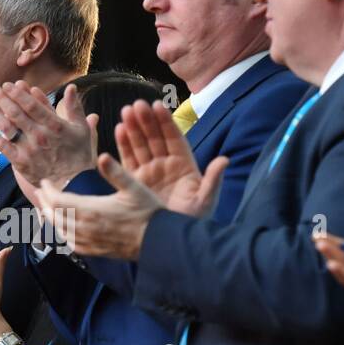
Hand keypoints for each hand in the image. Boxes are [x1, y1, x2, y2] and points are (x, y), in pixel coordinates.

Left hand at [0, 81, 97, 188]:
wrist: (73, 184)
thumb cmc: (78, 155)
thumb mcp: (82, 129)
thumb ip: (75, 107)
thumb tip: (71, 87)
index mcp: (54, 126)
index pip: (32, 105)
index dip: (17, 93)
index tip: (8, 84)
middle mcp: (40, 136)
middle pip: (15, 112)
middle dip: (1, 97)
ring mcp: (28, 149)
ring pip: (6, 127)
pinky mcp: (20, 162)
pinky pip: (3, 146)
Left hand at [34, 153, 163, 259]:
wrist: (158, 242)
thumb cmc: (148, 212)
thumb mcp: (134, 187)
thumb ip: (116, 172)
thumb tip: (102, 156)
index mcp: (92, 209)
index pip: (59, 201)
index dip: (48, 191)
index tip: (44, 182)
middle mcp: (86, 227)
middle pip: (55, 215)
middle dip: (45, 202)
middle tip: (40, 192)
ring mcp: (89, 241)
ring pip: (60, 230)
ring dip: (50, 218)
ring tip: (46, 208)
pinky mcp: (95, 251)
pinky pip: (70, 244)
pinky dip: (62, 234)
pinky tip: (62, 229)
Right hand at [116, 100, 227, 217]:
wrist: (171, 240)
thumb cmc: (193, 221)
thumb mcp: (206, 201)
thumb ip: (214, 180)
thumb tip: (225, 159)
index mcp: (184, 165)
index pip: (174, 138)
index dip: (166, 122)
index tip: (158, 106)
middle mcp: (166, 165)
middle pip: (155, 138)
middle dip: (147, 120)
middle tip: (137, 105)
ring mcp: (150, 172)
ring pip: (141, 145)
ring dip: (133, 128)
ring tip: (125, 111)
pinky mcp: (135, 181)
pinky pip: (128, 159)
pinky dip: (123, 145)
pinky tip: (118, 129)